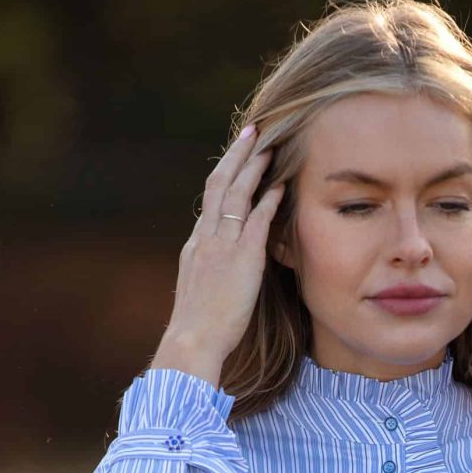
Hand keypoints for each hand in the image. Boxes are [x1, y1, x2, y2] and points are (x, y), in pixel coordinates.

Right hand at [163, 125, 285, 363]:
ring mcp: (222, 246)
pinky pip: (256, 221)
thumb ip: (208, 274)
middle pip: (219, 184)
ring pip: (236, 194)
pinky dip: (268, 200)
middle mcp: (206, 238)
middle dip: (236, 155)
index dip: (224, 174)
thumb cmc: (197, 329)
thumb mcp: (198, 293)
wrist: (192, 341)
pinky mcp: (241, 259)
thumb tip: (216, 273)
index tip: (236, 156)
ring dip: (253, 167)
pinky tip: (280, 185)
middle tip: (251, 131)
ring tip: (268, 144)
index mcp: (196, 245)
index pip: (210, 200)